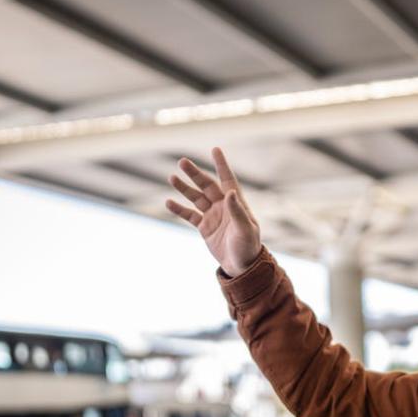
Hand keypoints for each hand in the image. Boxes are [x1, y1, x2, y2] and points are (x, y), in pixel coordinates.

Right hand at [166, 148, 261, 276]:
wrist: (242, 267)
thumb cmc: (248, 247)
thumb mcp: (245, 229)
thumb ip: (238, 211)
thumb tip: (230, 193)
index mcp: (236, 203)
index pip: (227, 179)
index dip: (221, 164)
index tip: (215, 149)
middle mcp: (223, 206)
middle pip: (207, 185)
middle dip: (195, 174)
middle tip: (182, 161)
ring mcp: (213, 216)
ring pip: (196, 197)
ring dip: (184, 188)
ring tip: (171, 177)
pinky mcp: (204, 228)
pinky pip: (190, 215)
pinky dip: (179, 209)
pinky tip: (169, 201)